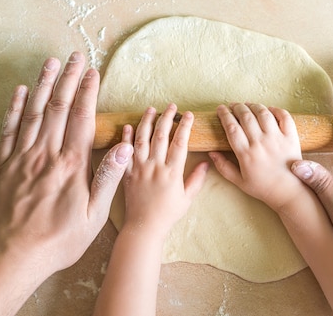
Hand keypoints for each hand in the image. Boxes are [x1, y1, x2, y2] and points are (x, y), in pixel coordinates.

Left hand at [0, 51, 132, 276]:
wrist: (13, 254)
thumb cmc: (58, 238)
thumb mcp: (94, 216)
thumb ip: (108, 178)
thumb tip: (124, 148)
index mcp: (71, 164)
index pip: (81, 118)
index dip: (87, 91)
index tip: (92, 72)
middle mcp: (46, 154)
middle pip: (58, 107)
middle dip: (67, 79)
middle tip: (74, 56)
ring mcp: (22, 157)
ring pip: (33, 112)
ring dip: (43, 85)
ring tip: (50, 63)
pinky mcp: (4, 166)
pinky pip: (8, 130)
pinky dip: (14, 108)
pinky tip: (19, 92)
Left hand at [119, 104, 207, 238]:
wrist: (144, 227)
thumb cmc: (167, 215)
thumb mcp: (187, 198)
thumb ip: (196, 179)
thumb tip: (207, 163)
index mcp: (172, 172)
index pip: (180, 143)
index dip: (184, 126)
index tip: (188, 115)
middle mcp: (155, 167)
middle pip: (161, 136)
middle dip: (167, 118)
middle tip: (171, 106)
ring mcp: (139, 169)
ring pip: (142, 139)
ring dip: (146, 122)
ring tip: (151, 109)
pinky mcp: (126, 173)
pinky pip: (125, 152)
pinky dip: (125, 138)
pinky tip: (128, 125)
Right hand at [209, 103, 305, 211]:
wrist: (289, 192)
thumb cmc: (263, 188)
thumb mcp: (239, 181)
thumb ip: (223, 167)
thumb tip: (211, 153)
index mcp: (246, 153)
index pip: (231, 127)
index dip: (224, 115)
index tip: (220, 109)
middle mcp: (261, 143)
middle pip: (246, 116)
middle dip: (237, 107)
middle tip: (233, 106)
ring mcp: (277, 139)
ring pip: (263, 113)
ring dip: (254, 106)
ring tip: (248, 105)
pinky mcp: (291, 138)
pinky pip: (284, 117)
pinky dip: (277, 110)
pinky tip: (269, 109)